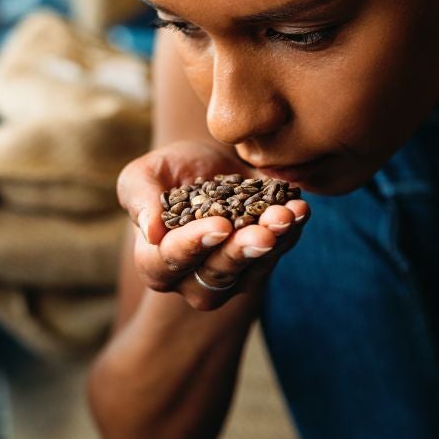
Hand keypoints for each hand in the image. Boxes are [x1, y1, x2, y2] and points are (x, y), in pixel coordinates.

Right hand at [117, 139, 310, 308]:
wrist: (210, 161)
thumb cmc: (170, 170)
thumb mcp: (144, 174)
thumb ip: (139, 199)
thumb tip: (150, 231)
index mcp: (156, 261)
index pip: (169, 261)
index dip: (194, 245)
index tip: (219, 226)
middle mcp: (193, 277)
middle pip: (216, 275)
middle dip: (241, 252)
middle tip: (262, 233)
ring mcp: (233, 273)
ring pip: (253, 269)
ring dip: (273, 243)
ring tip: (285, 217)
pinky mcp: (264, 259)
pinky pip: (280, 251)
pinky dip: (292, 230)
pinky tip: (299, 208)